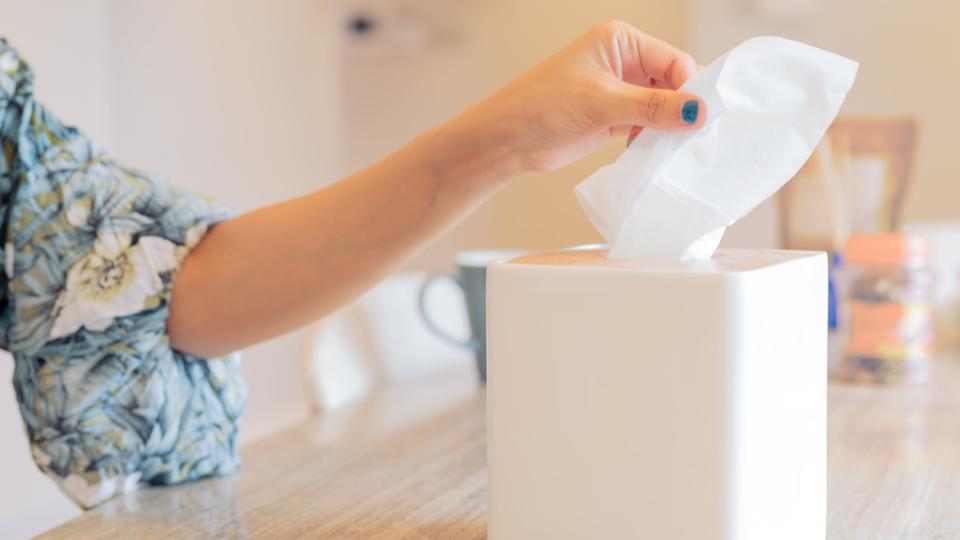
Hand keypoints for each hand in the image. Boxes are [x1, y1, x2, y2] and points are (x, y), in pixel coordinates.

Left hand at [465, 20, 704, 172]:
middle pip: (671, 83)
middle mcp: (622, 61)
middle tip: (694, 136)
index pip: (673, 60)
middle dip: (682, 108)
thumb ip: (652, 107)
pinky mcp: (613, 117)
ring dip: (669, 126)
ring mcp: (618, 90)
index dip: (690, 87)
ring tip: (676, 148)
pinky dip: (654, 138)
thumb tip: (697, 111)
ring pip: (661, 106)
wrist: (508, 140)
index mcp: (620, 41)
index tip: (701, 118)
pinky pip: (647, 124)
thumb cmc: (542, 106)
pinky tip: (656, 152)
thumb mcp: (603, 102)